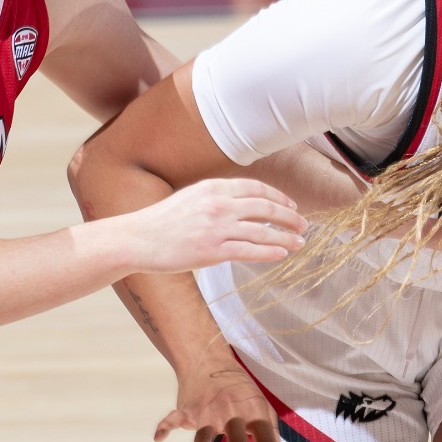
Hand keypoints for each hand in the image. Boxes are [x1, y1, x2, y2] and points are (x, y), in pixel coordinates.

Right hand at [115, 179, 306, 273]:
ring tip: (298, 243)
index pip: (256, 188)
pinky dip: (270, 252)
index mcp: (213, 188)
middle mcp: (218, 204)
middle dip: (289, 217)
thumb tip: (243, 206)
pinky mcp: (212, 251)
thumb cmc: (162, 221)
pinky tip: (281, 254)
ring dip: (285, 237)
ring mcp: (216, 228)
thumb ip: (216, 199)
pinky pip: (250, 251)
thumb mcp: (191, 198)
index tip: (291, 206)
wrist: (137, 238)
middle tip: (303, 225)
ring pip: (262, 231)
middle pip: (265, 208)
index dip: (278, 197)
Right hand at [157, 356, 284, 441]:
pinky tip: (158, 437)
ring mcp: (208, 411)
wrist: (211, 361)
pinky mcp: (188, 409)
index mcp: (254, 412)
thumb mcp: (262, 410)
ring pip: (204, 437)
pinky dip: (165, 426)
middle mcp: (232, 412)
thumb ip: (270, 439)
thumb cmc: (242, 393)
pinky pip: (175, 418)